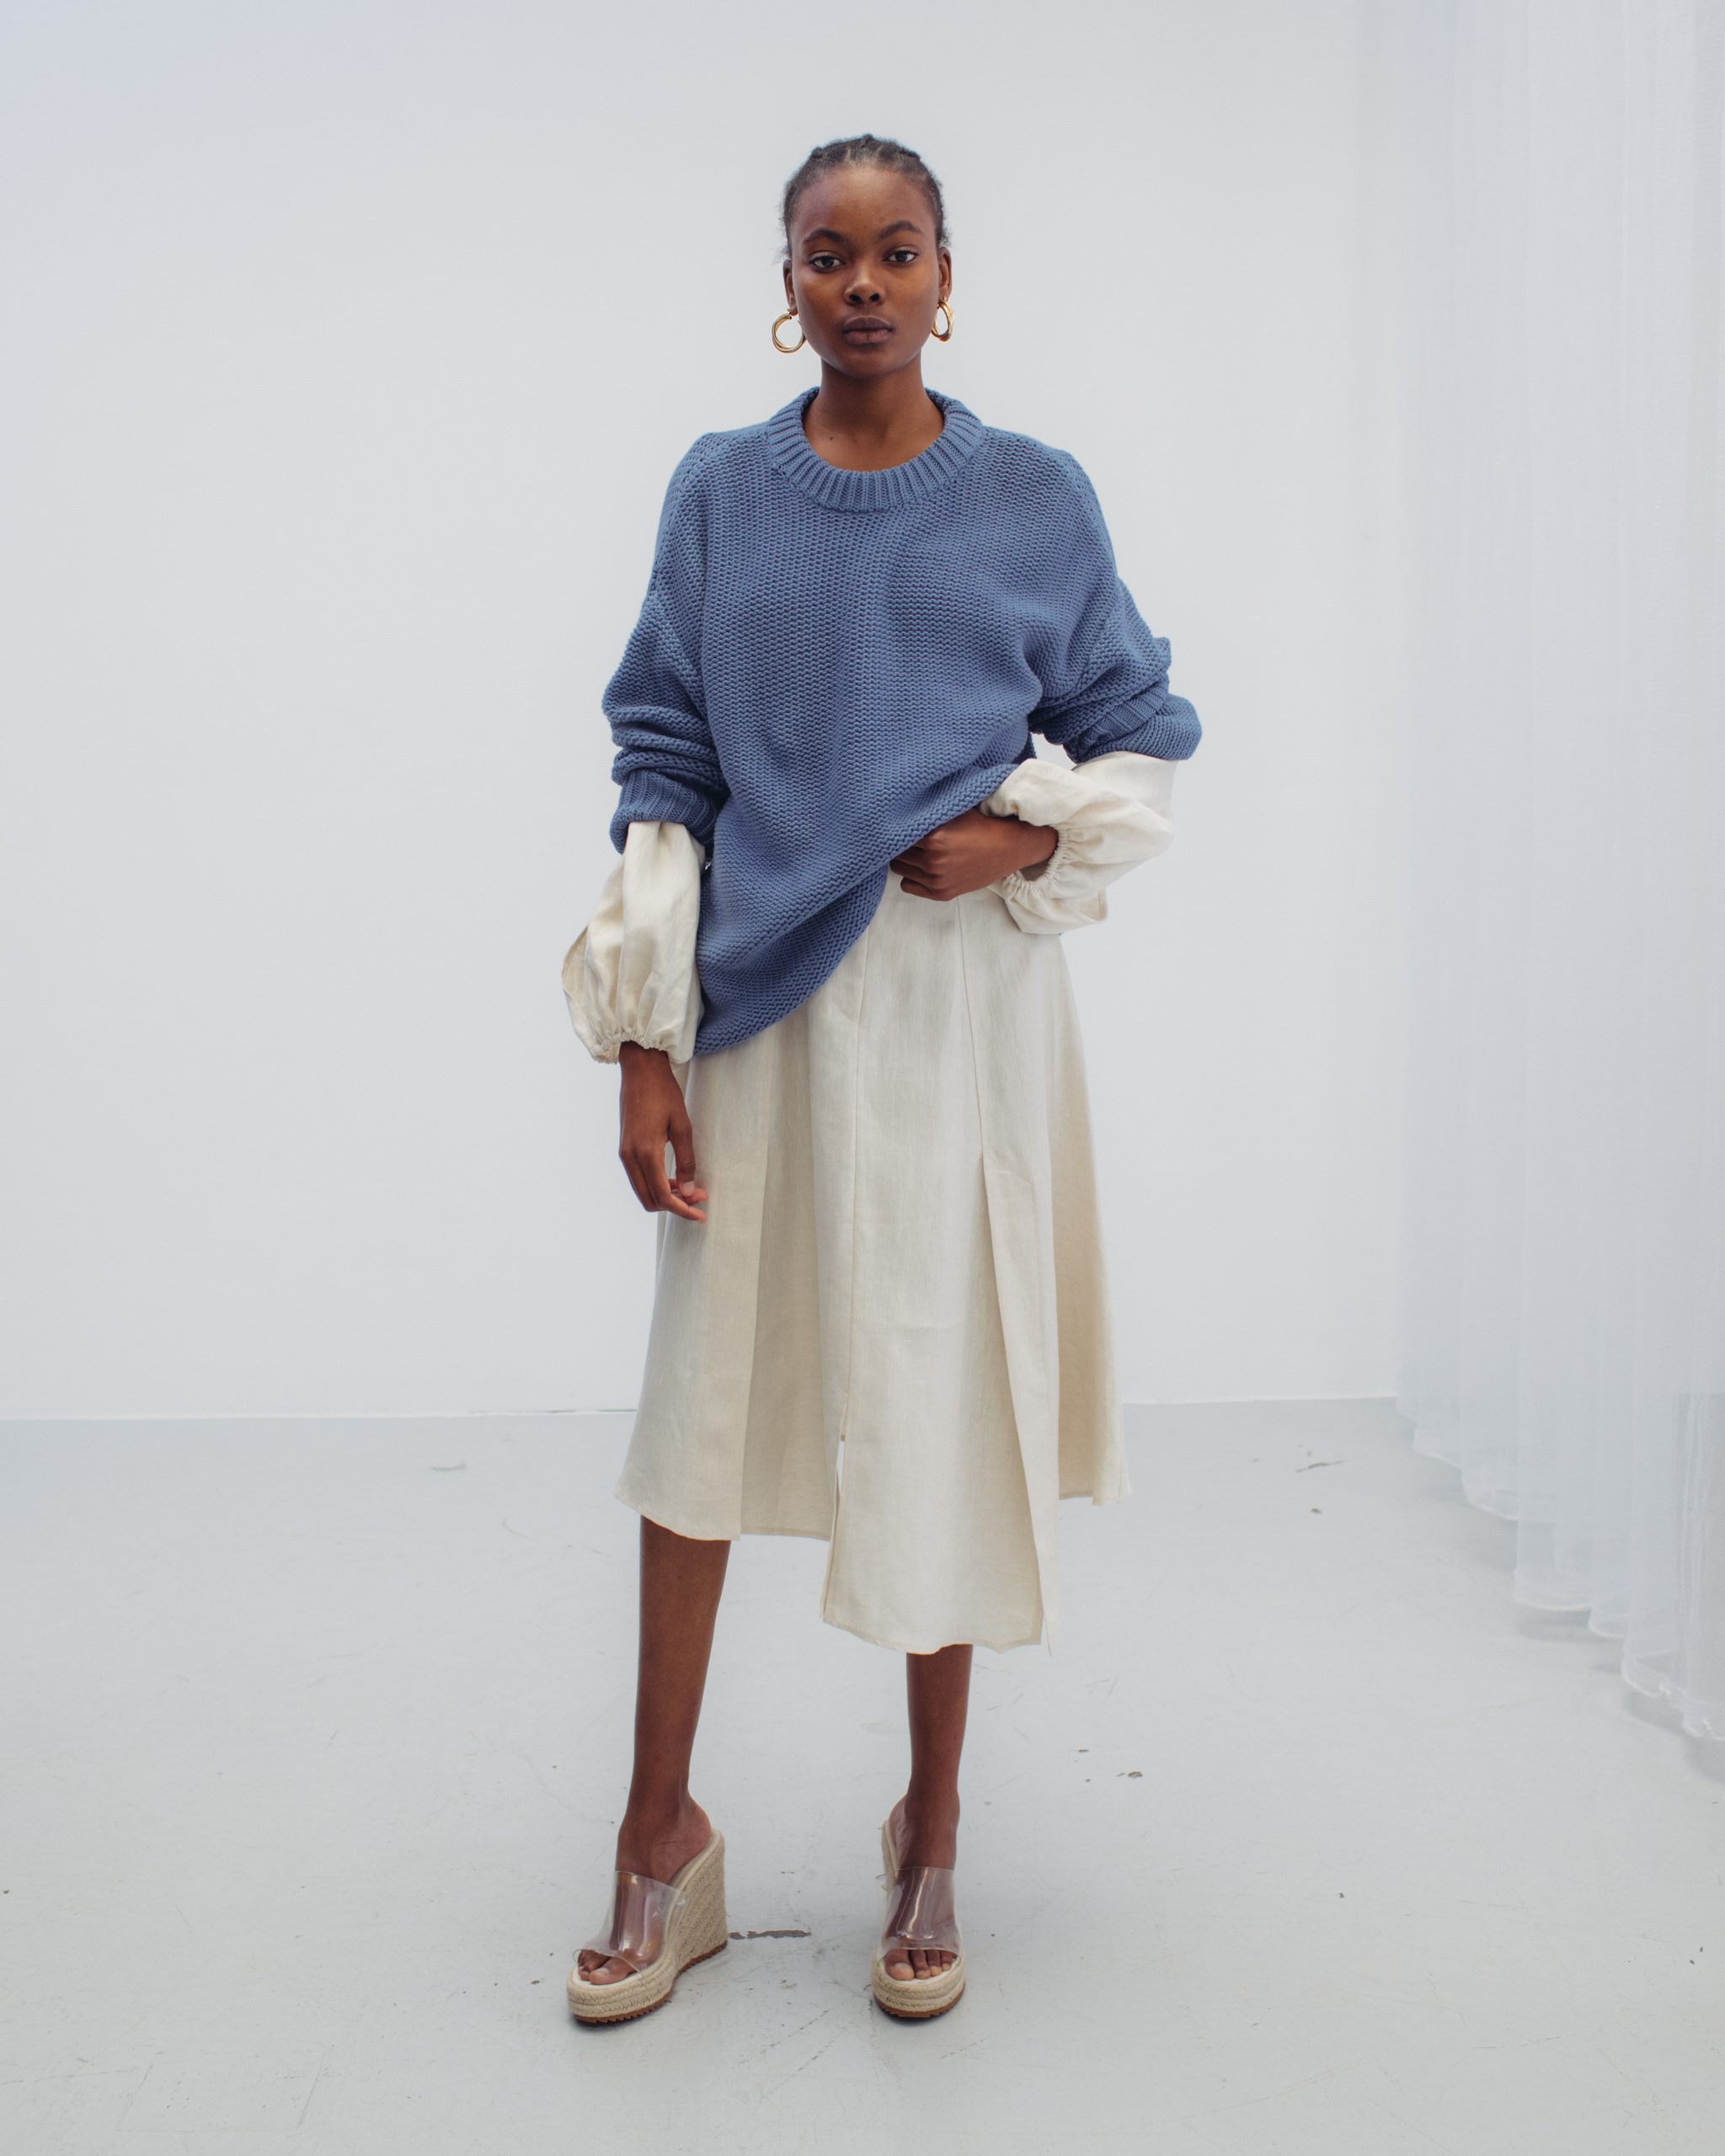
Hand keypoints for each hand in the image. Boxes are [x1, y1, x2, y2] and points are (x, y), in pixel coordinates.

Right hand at [618, 1043, 707, 1222]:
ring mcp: (624, 1153)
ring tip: (690, 1189)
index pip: (662, 1195)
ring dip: (666, 1195)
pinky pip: (639, 1177)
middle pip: (650, 1199)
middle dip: (675, 1205)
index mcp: (645, 1152)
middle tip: (699, 1198)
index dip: (682, 1209)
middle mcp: (630, 1157)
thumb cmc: (663, 1093)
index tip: (701, 1215)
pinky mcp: (625, 1148)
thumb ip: (686, 1160)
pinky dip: (657, 1184)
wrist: (640, 1070)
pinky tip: (675, 1178)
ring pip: (644, 1190)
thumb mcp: (682, 1126)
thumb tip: (688, 1189)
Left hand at [890, 806, 1057, 900]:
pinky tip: (922, 868)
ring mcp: (937, 880)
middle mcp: (933, 861)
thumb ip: (929, 810)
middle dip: (902, 844)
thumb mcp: (955, 811)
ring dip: (906, 860)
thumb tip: (902, 805)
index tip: (902, 824)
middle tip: (911, 839)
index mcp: (933, 838)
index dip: (900, 827)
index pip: (898, 834)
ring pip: (900, 869)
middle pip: (897, 852)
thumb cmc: (981, 825)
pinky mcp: (941, 893)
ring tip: (917, 853)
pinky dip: (912, 877)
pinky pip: (908, 886)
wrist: (1008, 848)